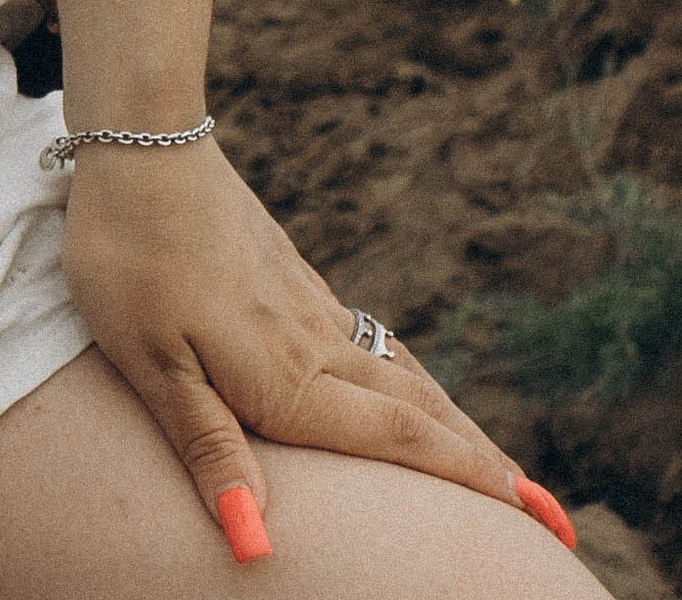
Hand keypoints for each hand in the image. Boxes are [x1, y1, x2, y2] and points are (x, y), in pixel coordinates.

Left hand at [59, 143, 555, 554]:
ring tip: (492, 460)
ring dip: (452, 421)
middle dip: (484, 463)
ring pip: (399, 372)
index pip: (401, 438)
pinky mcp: (289, 273)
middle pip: (419, 411)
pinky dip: (408, 375)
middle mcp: (315, 342)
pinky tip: (404, 381)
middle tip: (551, 510)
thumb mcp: (151, 366)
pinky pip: (368, 339)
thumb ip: (208, 452)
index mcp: (288, 377)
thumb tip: (254, 542)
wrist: (139, 140)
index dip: (471, 479)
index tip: (539, 511)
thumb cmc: (129, 260)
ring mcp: (306, 303)